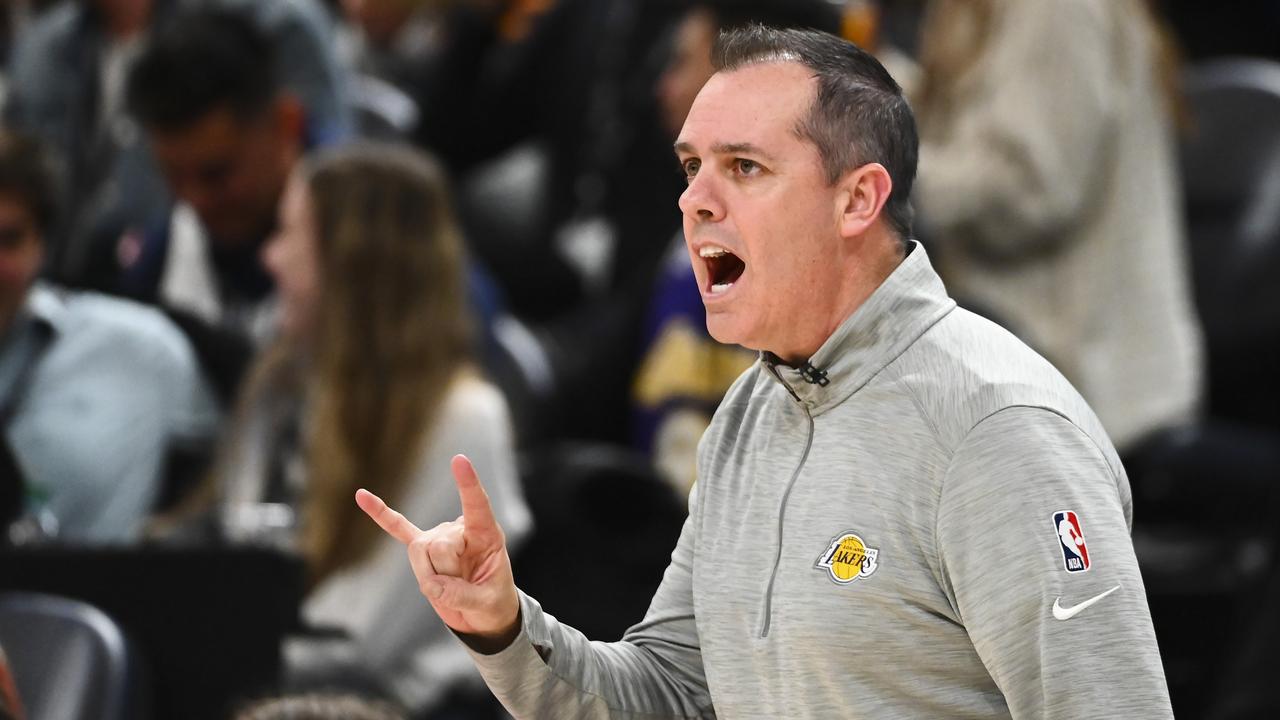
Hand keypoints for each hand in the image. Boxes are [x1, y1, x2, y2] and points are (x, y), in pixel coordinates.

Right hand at [356, 454, 519, 647]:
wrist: (482, 612)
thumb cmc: (493, 602)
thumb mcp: (487, 604)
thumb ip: (462, 596)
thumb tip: (432, 587)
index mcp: (486, 533)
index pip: (476, 504)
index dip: (468, 484)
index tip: (459, 459)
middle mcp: (459, 528)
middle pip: (438, 546)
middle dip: (446, 575)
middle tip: (464, 588)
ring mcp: (438, 535)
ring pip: (419, 552)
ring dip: (429, 577)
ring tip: (449, 585)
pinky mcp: (421, 547)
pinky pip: (398, 528)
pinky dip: (380, 514)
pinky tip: (362, 496)